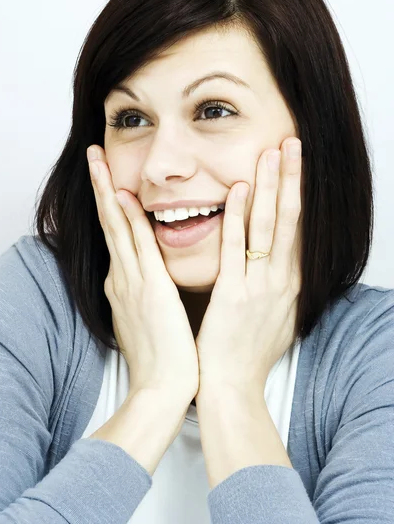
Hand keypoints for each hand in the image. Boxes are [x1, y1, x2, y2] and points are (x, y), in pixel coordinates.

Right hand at [87, 145, 198, 401]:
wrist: (162, 390)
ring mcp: (131, 282)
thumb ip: (146, 294)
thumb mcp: (148, 318)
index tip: (110, 180)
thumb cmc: (161, 357)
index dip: (110, 204)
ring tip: (97, 160)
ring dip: (107, 190)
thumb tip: (151, 278)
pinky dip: (131, 218)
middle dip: (100, 186)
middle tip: (92, 154)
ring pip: (117, 226)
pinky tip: (124, 194)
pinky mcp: (149, 289)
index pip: (117, 235)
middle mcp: (122, 277)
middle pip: (109, 222)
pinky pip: (139, 245)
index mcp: (125, 284)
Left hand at [195, 137, 301, 394]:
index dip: (298, 194)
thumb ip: (278, 290)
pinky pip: (235, 248)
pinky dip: (236, 216)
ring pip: (268, 226)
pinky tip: (236, 189)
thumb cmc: (249, 354)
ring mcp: (259, 286)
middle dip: (291, 178)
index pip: (297, 229)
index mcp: (289, 284)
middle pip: (290, 219)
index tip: (296, 166)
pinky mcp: (232, 294)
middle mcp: (280, 280)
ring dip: (271, 186)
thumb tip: (281, 271)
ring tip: (272, 152)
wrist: (232, 387)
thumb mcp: (276, 318)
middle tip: (291, 143)